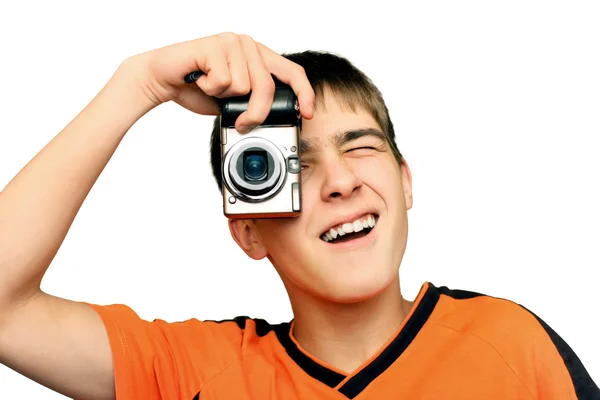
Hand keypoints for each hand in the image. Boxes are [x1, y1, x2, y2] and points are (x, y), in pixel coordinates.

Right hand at [122, 32, 314, 131]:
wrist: (164, 79)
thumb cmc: (198, 89)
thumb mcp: (233, 102)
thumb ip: (252, 104)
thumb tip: (269, 122)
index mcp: (258, 56)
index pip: (292, 72)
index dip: (304, 93)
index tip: (307, 114)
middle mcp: (248, 45)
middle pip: (267, 87)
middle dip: (255, 113)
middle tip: (241, 122)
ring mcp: (233, 42)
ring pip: (244, 86)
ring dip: (223, 96)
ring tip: (209, 86)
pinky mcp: (215, 45)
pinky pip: (223, 81)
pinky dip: (208, 89)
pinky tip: (200, 79)